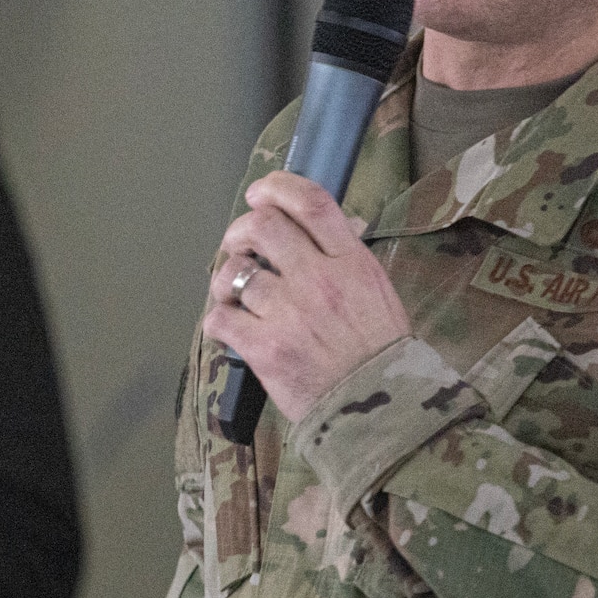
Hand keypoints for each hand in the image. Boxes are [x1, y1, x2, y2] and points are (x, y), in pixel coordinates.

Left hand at [202, 170, 410, 421]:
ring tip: (232, 292)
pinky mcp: (265, 349)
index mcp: (351, 263)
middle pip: (263, 227)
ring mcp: (289, 314)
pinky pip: (220, 318)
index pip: (312, 202)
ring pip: (234, 273)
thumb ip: (345, 256)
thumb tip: (318, 224)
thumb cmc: (378, 351)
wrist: (379, 411)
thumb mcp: (377, 290)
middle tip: (238, 244)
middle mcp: (319, 281)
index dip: (278, 187)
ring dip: (224, 279)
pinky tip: (228, 325)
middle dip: (240, 229)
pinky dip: (217, 319)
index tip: (260, 192)